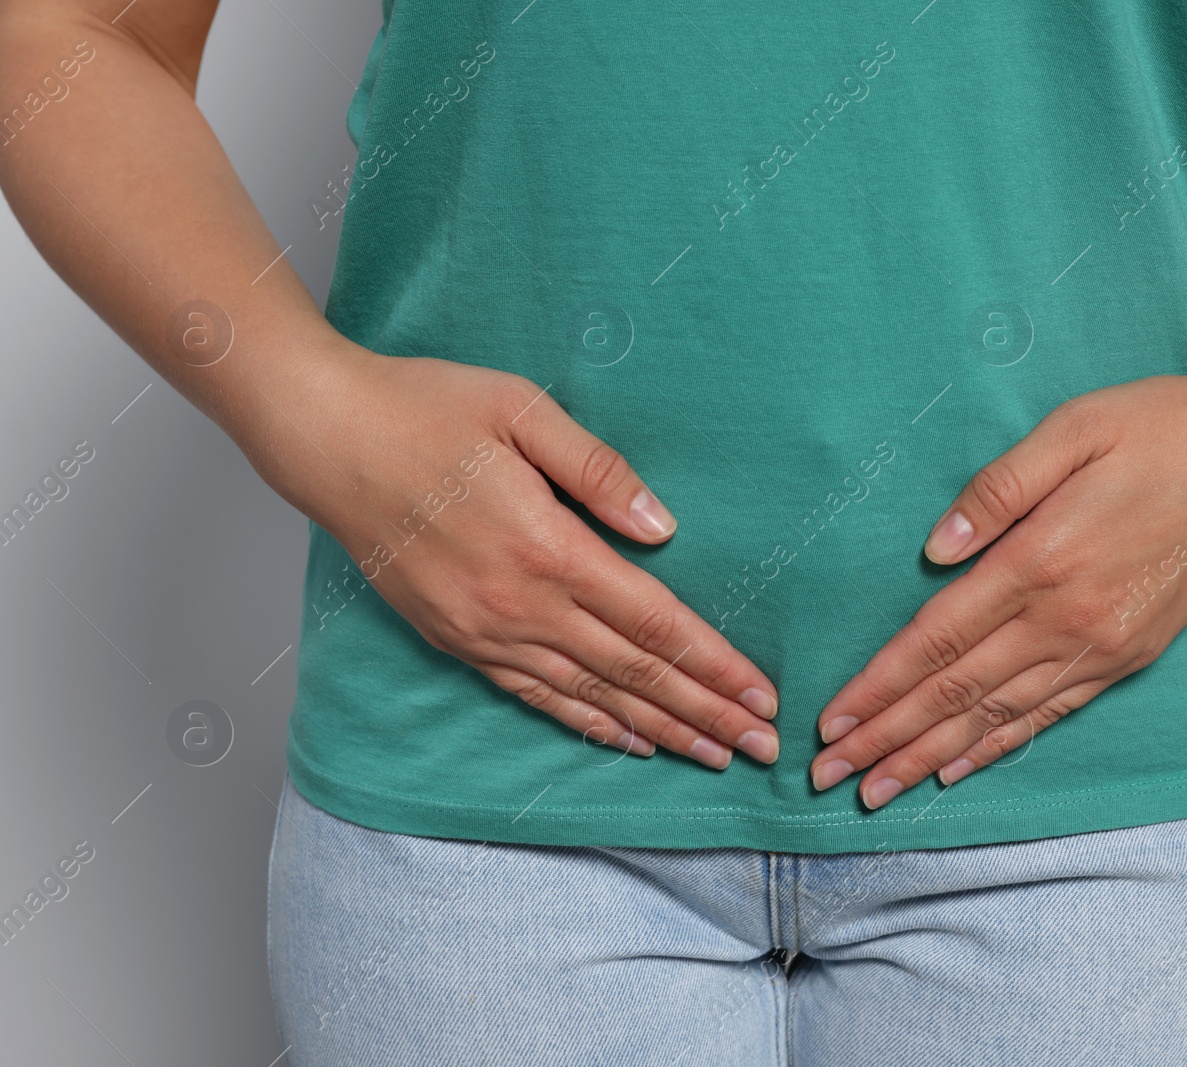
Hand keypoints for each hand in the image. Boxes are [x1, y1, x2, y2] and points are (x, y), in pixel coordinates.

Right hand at [257, 342, 780, 767]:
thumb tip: (665, 529)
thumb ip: (599, 471)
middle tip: (761, 746)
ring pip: (591, 697)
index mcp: (547, 546)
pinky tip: (627, 742)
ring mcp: (485, 631)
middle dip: (706, 712)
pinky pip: (535, 697)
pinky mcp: (457, 641)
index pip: (654, 623)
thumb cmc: (425, 409)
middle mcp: (520, 605)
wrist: (325, 438)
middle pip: (635, 673)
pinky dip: (588, 725)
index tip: (761, 693)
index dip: (714, 664)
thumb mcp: (521, 410)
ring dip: (659, 731)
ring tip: (712, 757)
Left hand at [808, 367, 1186, 806]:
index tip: (832, 722)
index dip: (880, 685)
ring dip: (932, 757)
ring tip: (878, 791)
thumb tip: (936, 548)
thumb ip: (999, 485)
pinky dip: (1000, 747)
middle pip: (957, 692)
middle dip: (887, 739)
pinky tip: (961, 770)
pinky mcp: (1128, 657)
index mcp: (1042, 557)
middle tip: (828, 776)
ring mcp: (1102, 646)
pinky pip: (1051, 716)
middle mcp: (1069, 617)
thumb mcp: (1076, 427)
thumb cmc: (1164, 429)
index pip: (938, 638)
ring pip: (999, 716)